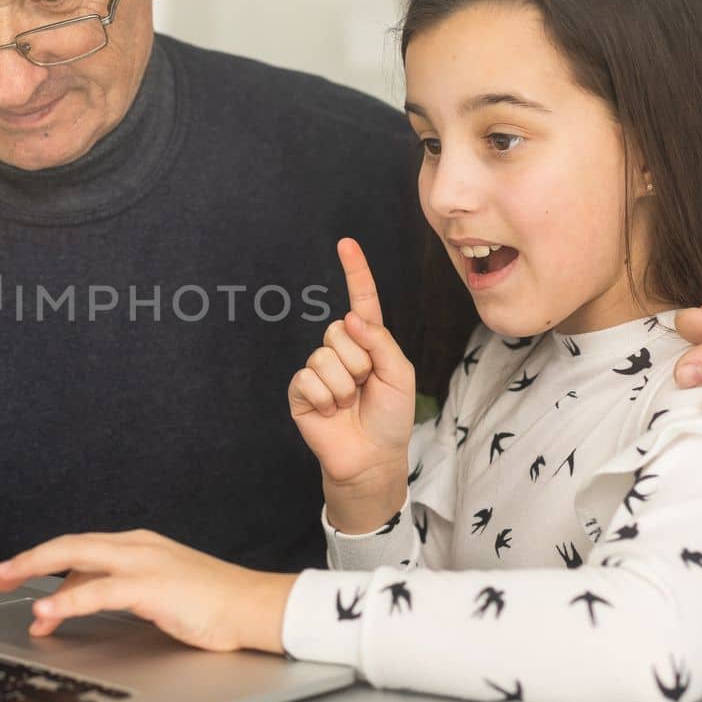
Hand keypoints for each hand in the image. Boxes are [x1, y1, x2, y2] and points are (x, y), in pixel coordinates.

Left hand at [0, 530, 295, 653]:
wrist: (255, 607)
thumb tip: (77, 601)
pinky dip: (66, 601)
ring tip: (10, 585)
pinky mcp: (152, 587)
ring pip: (76, 557)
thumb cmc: (212, 603)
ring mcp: (144, 563)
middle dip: (29, 559)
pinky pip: (98, 591)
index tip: (17, 573)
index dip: (44, 559)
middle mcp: (137, 547)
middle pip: (69, 544)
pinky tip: (47, 611)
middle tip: (0, 575)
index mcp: (138, 545)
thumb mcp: (157, 591)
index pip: (80, 547)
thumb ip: (118, 591)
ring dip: (37, 571)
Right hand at [288, 239, 415, 498]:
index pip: (360, 301)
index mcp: (367, 341)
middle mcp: (340, 350)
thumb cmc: (391, 416)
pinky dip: (325, 398)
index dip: (354, 272)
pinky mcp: (301, 390)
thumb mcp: (400, 373)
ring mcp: (318, 369)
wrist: (372, 457)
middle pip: (338, 330)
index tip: (346, 244)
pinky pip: (309, 379)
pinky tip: (332, 412)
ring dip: (343, 385)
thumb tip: (349, 318)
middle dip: (358, 362)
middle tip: (364, 388)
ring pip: (325, 357)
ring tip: (350, 404)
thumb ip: (380, 341)